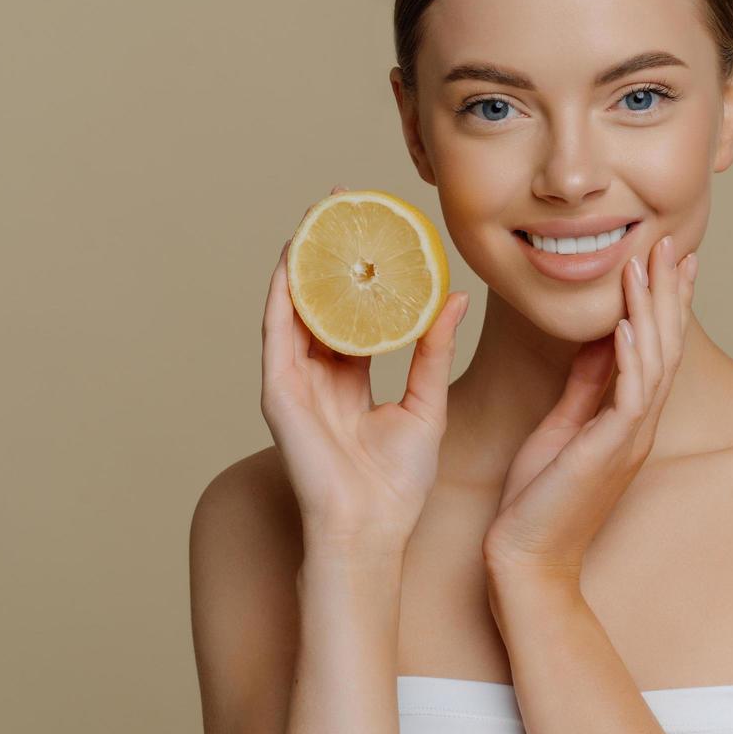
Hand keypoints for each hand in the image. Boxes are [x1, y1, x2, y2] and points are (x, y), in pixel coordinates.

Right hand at [261, 183, 470, 558]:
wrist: (370, 530)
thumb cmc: (397, 483)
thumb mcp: (426, 403)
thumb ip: (434, 350)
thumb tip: (456, 297)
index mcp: (351, 378)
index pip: (355, 310)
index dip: (365, 270)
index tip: (379, 227)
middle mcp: (318, 374)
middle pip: (322, 299)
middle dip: (331, 251)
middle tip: (345, 203)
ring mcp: (294, 381)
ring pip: (295, 307)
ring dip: (304, 261)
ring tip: (318, 216)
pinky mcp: (278, 391)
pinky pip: (276, 332)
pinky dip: (282, 294)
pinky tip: (293, 260)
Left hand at [481, 233, 697, 584]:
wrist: (528, 560)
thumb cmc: (539, 500)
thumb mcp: (562, 427)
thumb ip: (585, 385)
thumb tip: (600, 339)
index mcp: (628, 419)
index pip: (654, 348)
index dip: (662, 302)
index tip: (668, 259)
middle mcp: (638, 425)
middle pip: (664, 346)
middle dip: (667, 293)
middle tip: (673, 245)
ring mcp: (628, 439)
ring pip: (652, 362)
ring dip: (649, 311)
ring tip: (646, 265)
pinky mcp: (607, 452)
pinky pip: (627, 396)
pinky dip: (627, 356)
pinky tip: (624, 323)